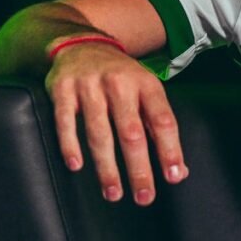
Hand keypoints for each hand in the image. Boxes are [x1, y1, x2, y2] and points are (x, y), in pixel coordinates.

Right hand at [44, 39, 188, 204]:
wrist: (82, 43)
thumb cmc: (120, 77)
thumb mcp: (145, 91)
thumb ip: (159, 127)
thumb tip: (178, 169)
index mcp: (146, 84)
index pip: (163, 120)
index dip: (170, 149)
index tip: (174, 176)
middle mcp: (120, 84)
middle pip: (132, 132)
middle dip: (139, 167)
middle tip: (144, 197)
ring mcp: (90, 86)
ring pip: (99, 132)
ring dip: (106, 166)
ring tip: (113, 192)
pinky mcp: (62, 90)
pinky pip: (65, 122)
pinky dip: (70, 145)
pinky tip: (77, 166)